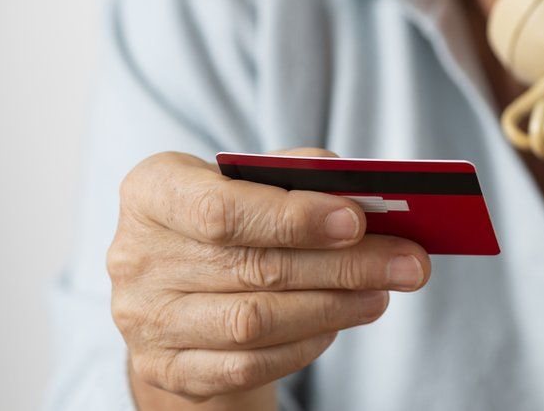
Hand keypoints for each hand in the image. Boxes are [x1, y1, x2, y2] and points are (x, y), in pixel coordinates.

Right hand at [108, 149, 430, 407]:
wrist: (180, 292)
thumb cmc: (228, 223)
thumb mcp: (247, 183)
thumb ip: (293, 175)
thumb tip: (358, 187)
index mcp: (153, 191)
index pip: (220, 209)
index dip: (292, 216)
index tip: (357, 220)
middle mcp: (136, 256)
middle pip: (253, 267)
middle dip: (342, 265)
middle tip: (407, 261)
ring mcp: (145, 319)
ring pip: (254, 321)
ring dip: (333, 306)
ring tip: (382, 291)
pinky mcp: (164, 368)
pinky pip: (246, 365)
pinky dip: (303, 344)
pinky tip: (338, 321)